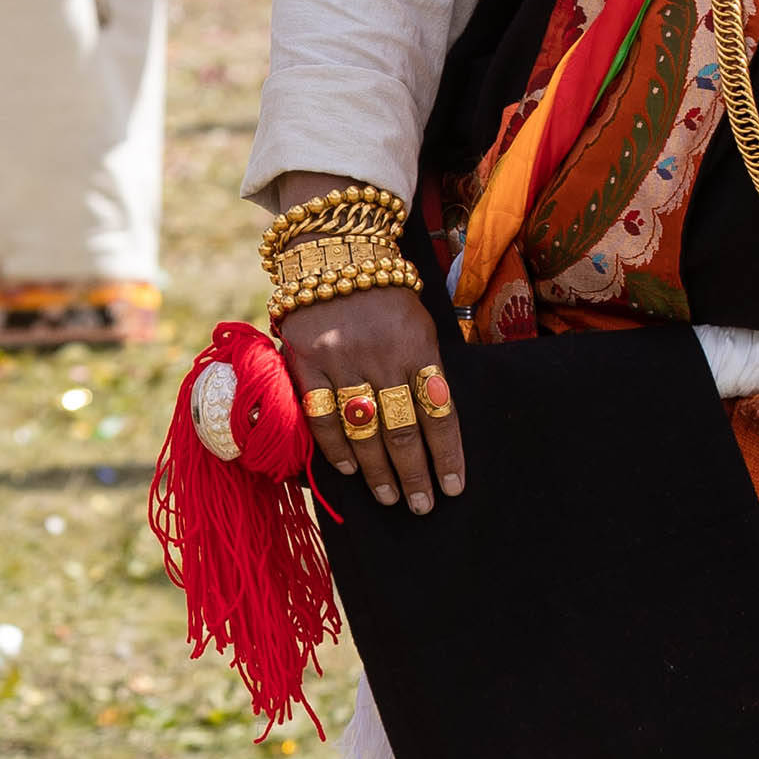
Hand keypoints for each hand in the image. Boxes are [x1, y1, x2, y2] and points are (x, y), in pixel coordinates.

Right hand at [262, 185, 463, 512]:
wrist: (334, 252)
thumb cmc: (386, 296)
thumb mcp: (420, 325)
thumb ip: (425, 371)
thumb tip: (434, 430)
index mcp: (418, 345)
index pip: (439, 412)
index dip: (447, 455)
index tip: (454, 489)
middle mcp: (381, 354)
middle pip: (402, 430)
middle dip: (415, 474)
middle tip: (423, 506)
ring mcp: (339, 358)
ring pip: (363, 430)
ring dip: (379, 472)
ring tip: (393, 498)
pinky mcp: (304, 360)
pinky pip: (321, 414)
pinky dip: (336, 447)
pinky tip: (351, 470)